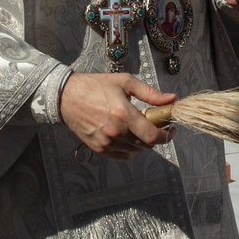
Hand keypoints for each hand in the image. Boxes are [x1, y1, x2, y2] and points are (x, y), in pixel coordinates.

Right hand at [60, 71, 174, 158]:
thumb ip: (150, 93)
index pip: (153, 136)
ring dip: (141, 142)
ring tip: (137, 127)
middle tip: (154, 124)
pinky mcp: (98, 148)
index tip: (170, 129)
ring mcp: (106, 142)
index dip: (166, 136)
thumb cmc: (95, 86)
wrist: (66, 97)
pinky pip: (122, 155)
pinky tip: (127, 136)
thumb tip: (171, 99)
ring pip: (135, 150)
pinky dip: (129, 149)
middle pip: (146, 145)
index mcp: (124, 114)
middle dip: (155, 136)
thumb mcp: (125, 82)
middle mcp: (116, 131)